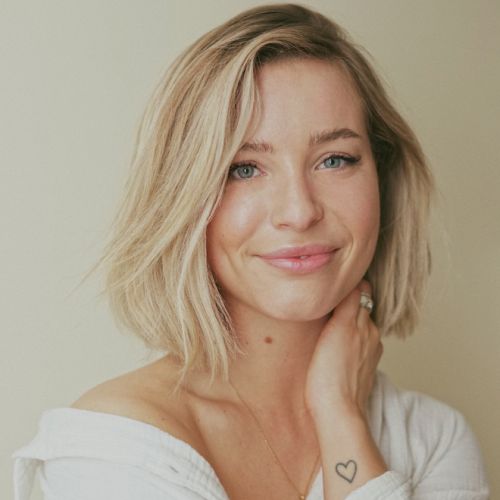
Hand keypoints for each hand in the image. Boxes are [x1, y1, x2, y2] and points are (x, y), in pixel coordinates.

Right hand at [305, 280, 382, 419]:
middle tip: (330, 299)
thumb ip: (346, 303)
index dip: (349, 285)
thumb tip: (354, 282)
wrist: (339, 411)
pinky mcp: (367, 366)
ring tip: (333, 322)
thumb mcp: (335, 329)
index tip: (334, 282)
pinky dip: (353, 338)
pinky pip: (361, 343)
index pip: (361, 291)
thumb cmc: (328, 374)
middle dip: (350, 300)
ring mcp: (371, 351)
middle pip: (363, 306)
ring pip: (362, 325)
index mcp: (362, 322)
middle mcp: (371, 333)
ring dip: (351, 320)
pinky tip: (339, 345)